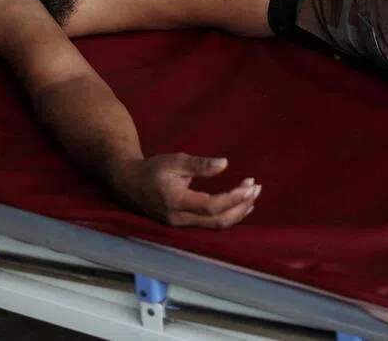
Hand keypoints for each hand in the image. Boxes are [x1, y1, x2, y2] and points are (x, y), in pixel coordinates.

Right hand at [115, 154, 260, 228]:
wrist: (130, 183)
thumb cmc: (153, 169)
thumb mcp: (175, 161)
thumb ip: (199, 165)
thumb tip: (224, 164)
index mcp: (176, 201)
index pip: (211, 206)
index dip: (233, 198)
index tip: (250, 185)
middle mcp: (179, 218)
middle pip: (217, 221)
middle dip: (240, 206)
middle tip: (257, 188)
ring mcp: (180, 224)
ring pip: (214, 226)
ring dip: (237, 212)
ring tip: (253, 195)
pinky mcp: (182, 224)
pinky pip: (209, 225)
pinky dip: (227, 216)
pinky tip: (240, 207)